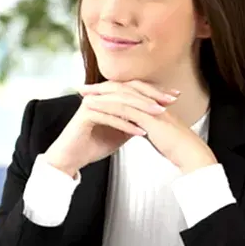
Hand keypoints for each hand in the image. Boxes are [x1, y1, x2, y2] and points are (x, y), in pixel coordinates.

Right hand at [44, 81, 178, 175]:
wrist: (71, 157)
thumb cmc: (92, 144)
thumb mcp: (120, 131)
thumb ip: (133, 121)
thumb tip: (154, 117)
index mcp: (107, 96)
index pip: (134, 87)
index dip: (154, 91)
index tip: (173, 96)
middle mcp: (99, 96)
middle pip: (128, 89)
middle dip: (151, 95)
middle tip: (169, 101)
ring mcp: (91, 104)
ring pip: (120, 101)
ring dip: (140, 108)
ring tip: (158, 114)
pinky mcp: (85, 115)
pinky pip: (109, 116)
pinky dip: (125, 124)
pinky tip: (139, 131)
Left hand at [76, 86, 216, 173]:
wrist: (191, 154)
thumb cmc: (178, 147)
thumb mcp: (159, 134)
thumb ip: (148, 127)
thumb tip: (136, 127)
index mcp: (152, 105)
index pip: (128, 93)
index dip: (110, 91)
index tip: (94, 92)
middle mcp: (150, 102)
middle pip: (122, 89)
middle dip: (101, 88)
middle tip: (83, 88)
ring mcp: (149, 108)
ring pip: (120, 96)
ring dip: (99, 94)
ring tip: (83, 95)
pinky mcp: (148, 117)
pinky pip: (123, 108)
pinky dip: (105, 106)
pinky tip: (92, 107)